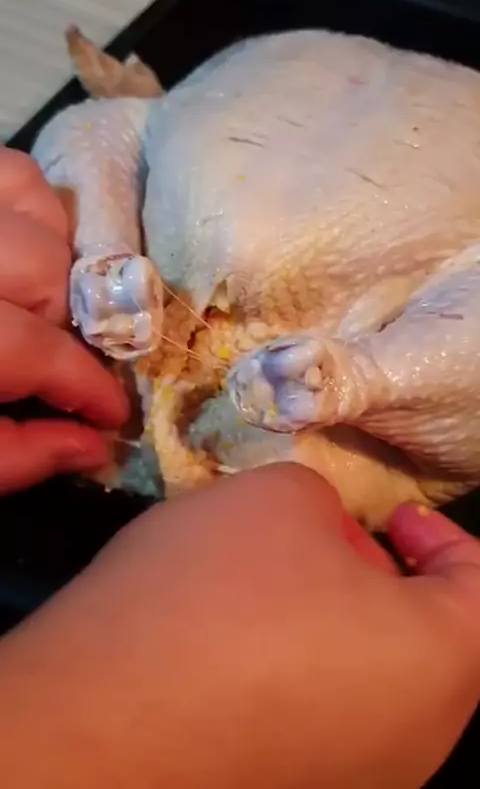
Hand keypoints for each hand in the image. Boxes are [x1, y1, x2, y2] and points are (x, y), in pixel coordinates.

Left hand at [0, 148, 127, 492]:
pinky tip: (25, 242)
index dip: (88, 386)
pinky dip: (30, 201)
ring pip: (32, 197)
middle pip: (45, 267)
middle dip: (69, 319)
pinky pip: (9, 168)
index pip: (40, 350)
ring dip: (55, 250)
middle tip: (67, 356)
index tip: (112, 413)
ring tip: (44, 296)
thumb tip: (97, 445)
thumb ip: (21, 456)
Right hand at [1, 464, 478, 788]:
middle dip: (377, 577)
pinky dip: (289, 667)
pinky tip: (227, 640)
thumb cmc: (212, 598)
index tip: (394, 516)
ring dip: (327, 620)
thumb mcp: (278, 499)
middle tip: (321, 540)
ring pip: (363, 682)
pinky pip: (313, 719)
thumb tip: (323, 538)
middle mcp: (410, 745)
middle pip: (422, 644)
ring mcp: (348, 783)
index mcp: (435, 670)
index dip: (447, 540)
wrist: (95, 730)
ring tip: (260, 584)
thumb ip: (325, 504)